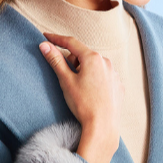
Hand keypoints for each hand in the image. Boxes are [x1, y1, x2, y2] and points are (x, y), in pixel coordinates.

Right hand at [39, 32, 124, 162]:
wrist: (103, 126)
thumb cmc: (83, 104)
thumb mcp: (66, 81)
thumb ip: (56, 60)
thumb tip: (45, 45)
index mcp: (92, 58)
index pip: (71, 42)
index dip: (56, 39)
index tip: (45, 36)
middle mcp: (106, 62)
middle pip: (83, 54)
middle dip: (71, 60)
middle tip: (62, 73)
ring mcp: (114, 74)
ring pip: (94, 65)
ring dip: (83, 69)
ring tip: (77, 87)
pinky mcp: (118, 86)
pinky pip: (103, 76)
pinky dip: (94, 79)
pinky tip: (89, 92)